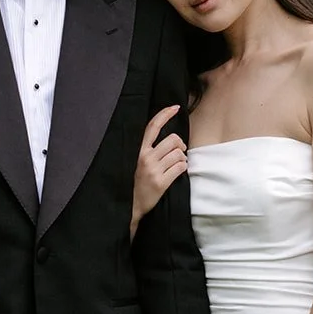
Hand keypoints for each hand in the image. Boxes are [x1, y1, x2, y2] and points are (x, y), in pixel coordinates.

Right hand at [131, 106, 187, 235]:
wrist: (129, 206)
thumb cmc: (134, 182)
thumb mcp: (136, 162)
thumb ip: (148, 150)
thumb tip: (169, 138)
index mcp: (138, 151)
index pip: (152, 127)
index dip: (165, 114)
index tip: (175, 107)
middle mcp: (145, 158)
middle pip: (173, 140)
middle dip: (180, 144)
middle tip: (179, 150)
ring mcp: (153, 170)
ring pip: (179, 154)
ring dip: (182, 158)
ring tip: (177, 163)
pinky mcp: (161, 182)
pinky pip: (180, 167)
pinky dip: (183, 167)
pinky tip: (178, 171)